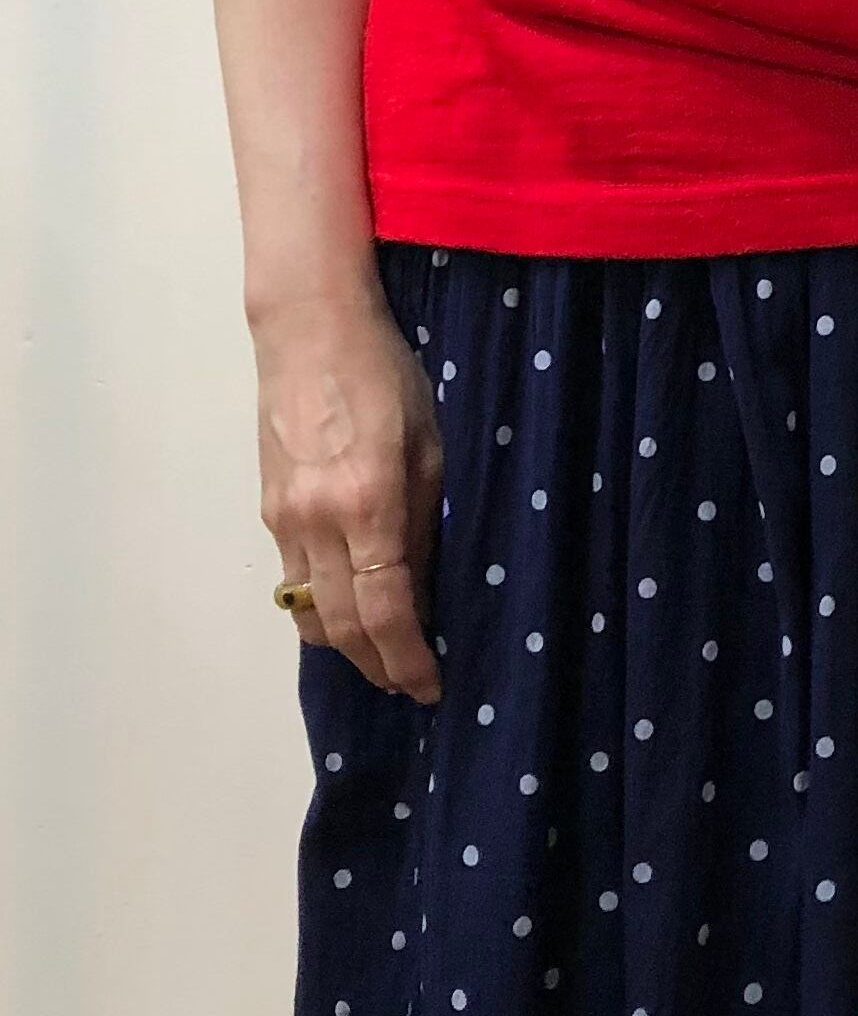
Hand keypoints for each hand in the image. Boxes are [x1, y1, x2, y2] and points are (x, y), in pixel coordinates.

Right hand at [252, 267, 442, 702]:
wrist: (310, 330)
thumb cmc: (386, 373)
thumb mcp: (428, 442)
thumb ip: (425, 516)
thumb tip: (425, 581)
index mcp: (368, 504)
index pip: (385, 609)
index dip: (408, 657)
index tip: (431, 684)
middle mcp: (317, 523)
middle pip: (341, 626)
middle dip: (377, 665)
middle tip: (411, 683)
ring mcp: (285, 520)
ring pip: (309, 611)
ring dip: (345, 646)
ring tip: (383, 658)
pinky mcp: (269, 509)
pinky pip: (293, 580)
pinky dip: (321, 607)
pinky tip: (348, 609)